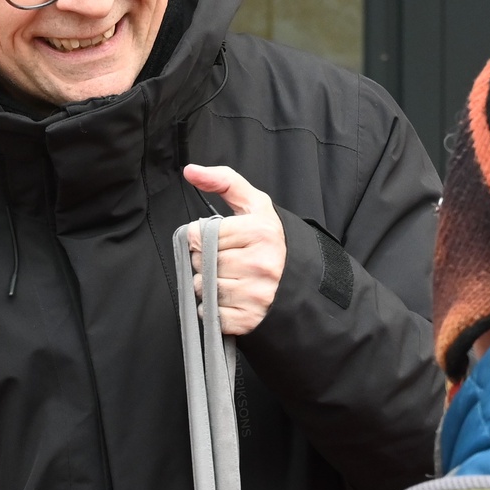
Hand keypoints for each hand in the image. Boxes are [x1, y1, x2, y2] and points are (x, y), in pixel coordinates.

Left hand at [183, 165, 286, 334]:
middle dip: (204, 262)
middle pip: (200, 263)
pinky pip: (211, 314)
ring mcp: (257, 294)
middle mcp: (261, 263)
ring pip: (203, 289)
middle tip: (225, 261)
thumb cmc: (268, 240)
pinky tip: (230, 299)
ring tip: (228, 279)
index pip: (198, 235)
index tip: (217, 241)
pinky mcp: (250, 318)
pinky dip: (213, 309)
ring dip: (207, 286)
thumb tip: (191, 171)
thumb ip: (224, 182)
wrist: (298, 280)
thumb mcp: (253, 205)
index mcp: (260, 231)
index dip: (201, 238)